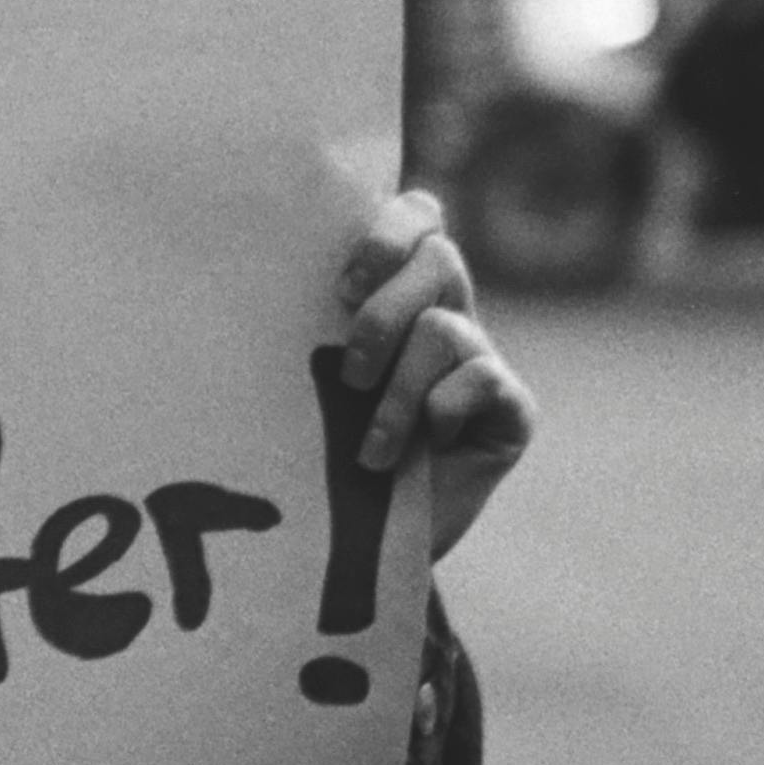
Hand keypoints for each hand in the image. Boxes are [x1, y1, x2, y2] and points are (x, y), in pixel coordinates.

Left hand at [335, 187, 536, 563]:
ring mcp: (484, 360)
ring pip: (443, 328)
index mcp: (398, 293)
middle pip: (437, 256)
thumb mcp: (304, 385)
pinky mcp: (512, 410)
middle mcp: (448, 313)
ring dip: (397, 393)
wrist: (361, 549)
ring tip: (370, 448)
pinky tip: (424, 448)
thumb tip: (251, 276)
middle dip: (382, 314)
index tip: (342, 284)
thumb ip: (304, 329)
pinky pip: (480, 379)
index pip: (416, 215)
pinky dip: (440, 413)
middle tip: (350, 375)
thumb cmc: (319, 458)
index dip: (388, 230)